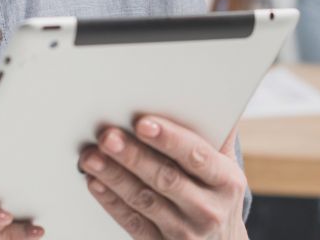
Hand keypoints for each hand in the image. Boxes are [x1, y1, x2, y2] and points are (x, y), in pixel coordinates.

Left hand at [80, 116, 247, 239]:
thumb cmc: (218, 197)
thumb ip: (217, 134)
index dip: (169, 138)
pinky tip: (96, 183)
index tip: (144, 123)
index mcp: (225, 181)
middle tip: (108, 136)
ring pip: (144, 200)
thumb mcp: (227, 167)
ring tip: (92, 157)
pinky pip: (132, 223)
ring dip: (115, 177)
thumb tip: (212, 93)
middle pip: (166, 178)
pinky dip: (112, 202)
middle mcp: (207, 208)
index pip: (196, 155)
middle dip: (133, 156)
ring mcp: (184, 231)